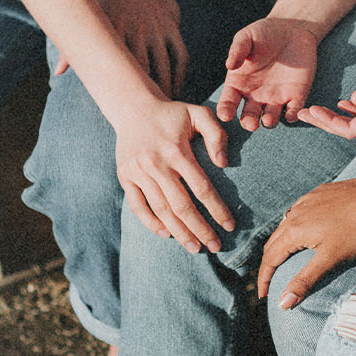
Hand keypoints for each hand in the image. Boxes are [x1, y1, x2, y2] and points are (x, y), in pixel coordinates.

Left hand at [57, 0, 188, 97]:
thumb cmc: (113, 0)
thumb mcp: (93, 15)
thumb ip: (73, 46)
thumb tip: (57, 73)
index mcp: (115, 31)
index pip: (117, 66)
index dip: (121, 89)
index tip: (121, 110)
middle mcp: (137, 31)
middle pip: (143, 69)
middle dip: (146, 93)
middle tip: (144, 115)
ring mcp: (157, 30)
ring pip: (165, 65)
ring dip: (165, 87)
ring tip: (162, 106)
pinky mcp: (173, 29)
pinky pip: (181, 55)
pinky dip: (180, 74)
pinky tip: (176, 87)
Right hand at [115, 100, 233, 252]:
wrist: (133, 108)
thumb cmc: (173, 114)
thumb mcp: (199, 114)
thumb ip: (216, 135)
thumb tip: (223, 164)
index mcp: (177, 150)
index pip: (201, 187)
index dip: (216, 209)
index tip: (230, 225)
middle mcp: (156, 164)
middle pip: (181, 205)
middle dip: (200, 229)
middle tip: (215, 246)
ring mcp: (138, 172)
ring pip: (160, 210)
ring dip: (179, 232)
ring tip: (195, 247)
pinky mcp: (125, 177)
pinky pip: (137, 206)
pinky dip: (151, 223)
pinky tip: (167, 234)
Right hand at [216, 18, 319, 130]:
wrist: (292, 30)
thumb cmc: (264, 33)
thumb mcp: (247, 37)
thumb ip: (238, 50)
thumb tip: (229, 65)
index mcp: (239, 83)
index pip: (229, 101)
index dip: (225, 110)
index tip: (225, 115)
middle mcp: (255, 95)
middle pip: (249, 116)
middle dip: (249, 122)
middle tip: (251, 123)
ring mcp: (276, 98)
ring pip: (270, 118)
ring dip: (269, 121)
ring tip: (268, 119)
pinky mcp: (296, 96)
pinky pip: (293, 111)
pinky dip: (293, 115)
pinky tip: (291, 114)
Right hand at [257, 177, 355, 307]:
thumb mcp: (331, 259)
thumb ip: (305, 280)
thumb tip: (282, 303)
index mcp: (295, 229)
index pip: (270, 258)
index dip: (264, 278)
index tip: (262, 295)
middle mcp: (296, 212)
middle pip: (274, 241)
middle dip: (269, 262)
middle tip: (269, 280)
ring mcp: (308, 200)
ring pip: (286, 224)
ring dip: (281, 243)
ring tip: (284, 258)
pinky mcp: (321, 192)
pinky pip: (300, 210)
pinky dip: (295, 226)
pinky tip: (306, 230)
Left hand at [296, 60, 355, 138]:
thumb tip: (352, 99)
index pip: (348, 129)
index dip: (327, 123)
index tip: (309, 112)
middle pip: (348, 128)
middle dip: (324, 122)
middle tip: (302, 113)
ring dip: (335, 117)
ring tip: (315, 110)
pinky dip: (352, 109)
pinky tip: (345, 102)